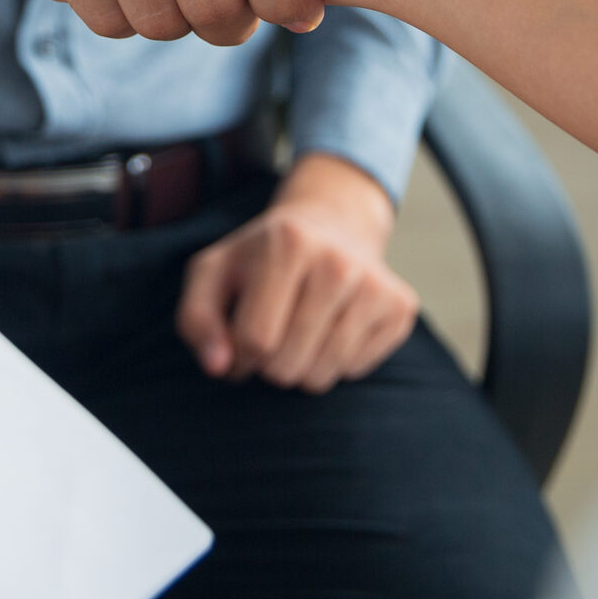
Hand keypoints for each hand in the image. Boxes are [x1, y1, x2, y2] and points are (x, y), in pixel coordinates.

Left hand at [178, 153, 419, 392]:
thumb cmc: (261, 257)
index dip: (238, 354)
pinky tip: (331, 325)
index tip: (239, 338)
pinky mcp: (400, 307)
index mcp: (289, 244)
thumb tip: (218, 366)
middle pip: (286, 365)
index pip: (254, 341)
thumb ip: (197, 319)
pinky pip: (354, 371)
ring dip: (300, 367)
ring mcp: (376, 285)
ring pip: (322, 375)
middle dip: (268, 364)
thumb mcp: (214, 273)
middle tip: (271, 331)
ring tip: (298, 329)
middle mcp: (339, 262)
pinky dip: (335, 362)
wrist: (330, 223)